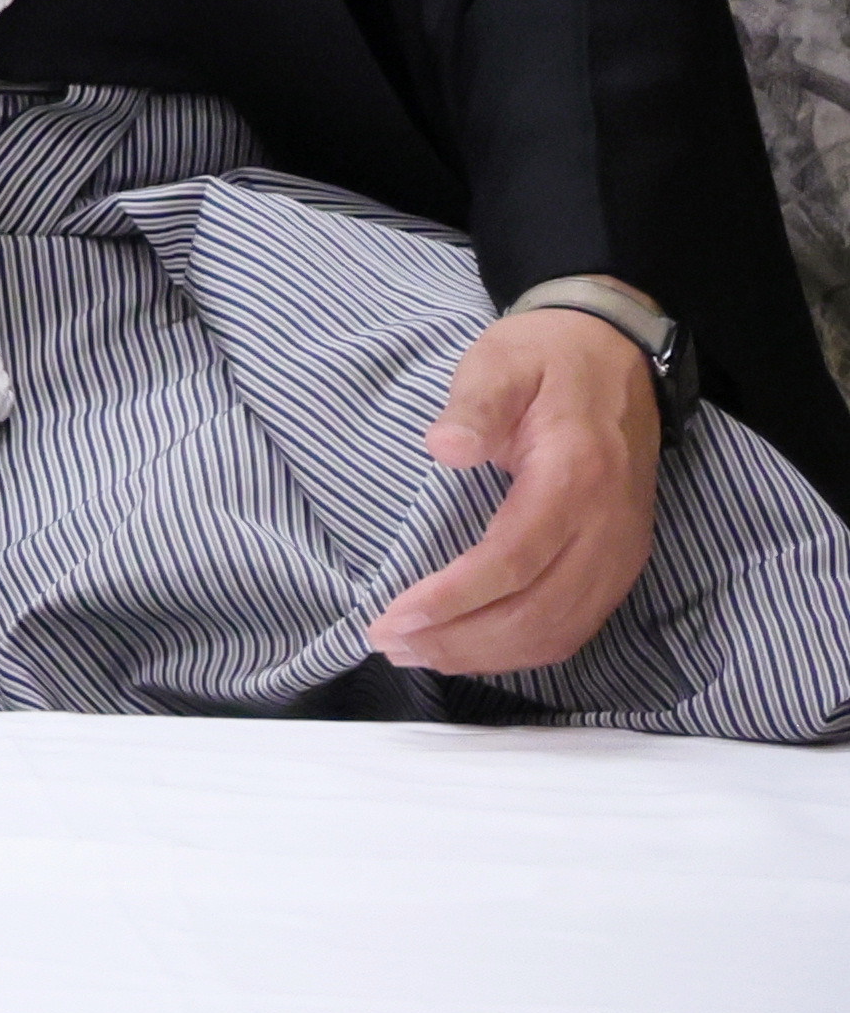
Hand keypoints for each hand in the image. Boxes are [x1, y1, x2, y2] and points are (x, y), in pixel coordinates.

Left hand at [369, 303, 665, 676]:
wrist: (617, 357)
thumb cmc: (547, 359)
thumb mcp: (502, 360)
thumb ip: (475, 404)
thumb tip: (444, 446)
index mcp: (576, 478)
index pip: (514, 560)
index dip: (455, 599)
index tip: (396, 617)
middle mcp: (608, 528)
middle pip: (536, 613)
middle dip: (460, 639)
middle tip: (390, 643)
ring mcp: (621, 553)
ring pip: (558, 631)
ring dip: (487, 654)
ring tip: (419, 654)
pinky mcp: (620, 565)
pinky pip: (575, 626)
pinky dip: (523, 649)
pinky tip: (473, 649)